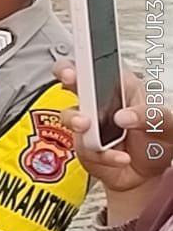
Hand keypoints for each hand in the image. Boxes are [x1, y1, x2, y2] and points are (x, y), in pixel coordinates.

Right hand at [54, 60, 171, 191]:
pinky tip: (120, 157)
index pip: (100, 63)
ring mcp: (88, 124)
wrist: (148, 177)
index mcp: (122, 88)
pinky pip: (83, 147)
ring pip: (70, 115)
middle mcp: (100, 102)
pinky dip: (103, 155)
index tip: (83, 53)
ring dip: (78, 121)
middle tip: (72, 77)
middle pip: (73, 79)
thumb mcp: (168, 125)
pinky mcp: (82, 145)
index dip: (86, 55)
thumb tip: (124, 116)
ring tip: (90, 127)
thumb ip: (153, 116)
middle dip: (67, 76)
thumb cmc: (158, 144)